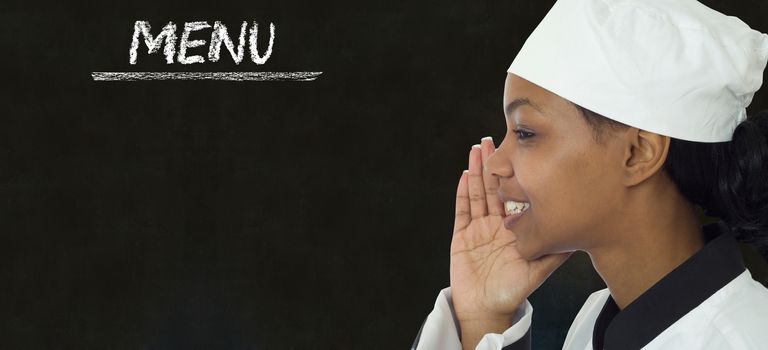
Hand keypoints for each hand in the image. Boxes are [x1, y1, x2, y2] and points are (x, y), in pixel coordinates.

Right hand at [450, 137, 571, 346]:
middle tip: (493, 138)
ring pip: (477, 192)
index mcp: (514, 227)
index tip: (520, 151)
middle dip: (493, 163)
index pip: (514, 194)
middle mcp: (496, 223)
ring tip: (478, 148)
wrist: (488, 308)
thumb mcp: (540, 267)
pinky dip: (463, 192)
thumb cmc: (514, 290)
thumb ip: (557, 250)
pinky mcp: (461, 235)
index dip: (515, 173)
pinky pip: (462, 209)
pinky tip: (465, 174)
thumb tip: (581, 232)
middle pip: (493, 187)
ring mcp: (478, 227)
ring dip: (477, 170)